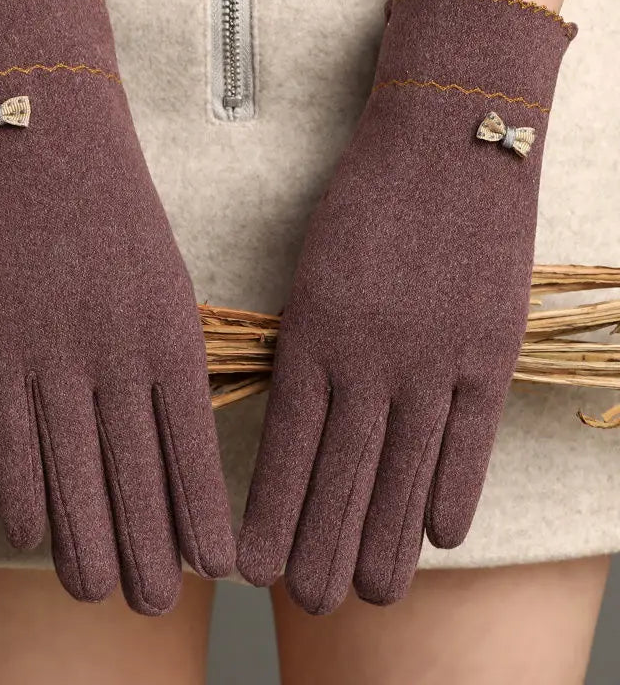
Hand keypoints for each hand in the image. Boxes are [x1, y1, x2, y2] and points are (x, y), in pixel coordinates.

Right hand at [0, 0, 233, 614]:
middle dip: (150, 546)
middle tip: (155, 604)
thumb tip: (175, 425)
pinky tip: (35, 535)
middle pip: (138, 473)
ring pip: (76, 469)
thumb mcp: (168, 281)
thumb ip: (171, 353)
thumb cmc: (118, 210)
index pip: (194, 447)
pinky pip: (12, 435)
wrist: (49, 137)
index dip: (202, 512)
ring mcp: (56, 351)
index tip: (216, 567)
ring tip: (101, 591)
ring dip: (89, 537)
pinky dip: (25, 491)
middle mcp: (121, 355)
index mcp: (175, 336)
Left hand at [237, 0, 575, 612]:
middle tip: (308, 607)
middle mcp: (370, 355)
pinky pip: (469, 435)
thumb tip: (302, 412)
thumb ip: (307, 341)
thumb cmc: (365, 198)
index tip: (254, 567)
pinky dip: (453, 490)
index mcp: (313, 332)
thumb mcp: (312, 268)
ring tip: (368, 595)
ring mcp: (435, 355)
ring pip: (404, 468)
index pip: (288, 444)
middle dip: (321, 545)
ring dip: (384, 537)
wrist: (447, 138)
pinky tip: (437, 539)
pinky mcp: (490, 346)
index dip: (272, 511)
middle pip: (342, 470)